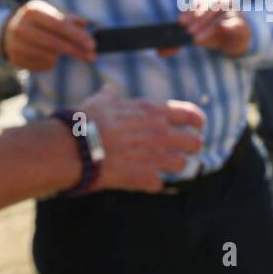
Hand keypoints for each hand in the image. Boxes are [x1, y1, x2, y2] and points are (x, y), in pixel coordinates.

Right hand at [2, 0, 95, 70]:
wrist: (8, 32)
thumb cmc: (38, 22)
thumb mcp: (51, 14)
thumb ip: (69, 19)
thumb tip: (85, 23)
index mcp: (32, 11)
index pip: (59, 25)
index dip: (77, 36)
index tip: (92, 44)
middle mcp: (21, 27)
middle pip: (55, 43)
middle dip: (76, 50)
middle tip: (91, 57)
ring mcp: (16, 44)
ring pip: (48, 56)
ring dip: (60, 57)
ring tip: (60, 52)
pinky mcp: (15, 58)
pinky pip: (42, 66)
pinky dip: (50, 63)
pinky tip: (49, 57)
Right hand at [80, 85, 205, 192]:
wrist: (75, 147)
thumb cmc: (86, 121)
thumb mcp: (101, 101)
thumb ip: (111, 96)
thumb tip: (110, 90)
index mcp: (154, 111)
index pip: (191, 115)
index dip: (197, 122)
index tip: (197, 126)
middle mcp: (161, 133)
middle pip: (195, 143)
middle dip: (190, 147)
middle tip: (181, 150)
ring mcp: (155, 157)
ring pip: (182, 165)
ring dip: (172, 166)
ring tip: (159, 166)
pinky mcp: (145, 178)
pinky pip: (159, 184)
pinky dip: (151, 183)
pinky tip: (140, 179)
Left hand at [167, 0, 251, 57]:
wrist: (237, 39)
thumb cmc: (212, 34)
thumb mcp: (195, 37)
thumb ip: (178, 43)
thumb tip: (160, 53)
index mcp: (208, 1)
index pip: (199, 1)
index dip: (189, 11)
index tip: (180, 23)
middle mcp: (222, 3)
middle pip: (210, 5)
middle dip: (197, 19)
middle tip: (188, 32)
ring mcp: (233, 12)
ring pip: (221, 13)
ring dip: (208, 26)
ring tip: (197, 39)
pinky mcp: (242, 25)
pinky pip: (235, 23)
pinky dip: (227, 26)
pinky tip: (221, 31)